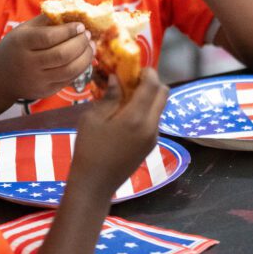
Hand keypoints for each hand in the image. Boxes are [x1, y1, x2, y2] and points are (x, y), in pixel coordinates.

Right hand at [0, 14, 93, 100]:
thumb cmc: (15, 47)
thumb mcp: (24, 30)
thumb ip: (46, 20)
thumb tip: (73, 11)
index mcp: (21, 43)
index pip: (49, 37)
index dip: (68, 31)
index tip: (81, 26)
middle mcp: (28, 63)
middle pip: (62, 55)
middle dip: (80, 43)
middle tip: (88, 35)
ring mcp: (37, 80)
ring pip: (69, 70)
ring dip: (85, 57)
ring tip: (90, 46)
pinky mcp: (45, 91)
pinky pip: (68, 80)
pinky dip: (81, 68)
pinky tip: (84, 58)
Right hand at [69, 68, 168, 194]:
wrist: (95, 185)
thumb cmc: (88, 149)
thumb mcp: (93, 119)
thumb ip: (108, 97)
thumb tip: (116, 79)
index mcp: (136, 118)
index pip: (153, 85)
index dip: (146, 72)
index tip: (133, 68)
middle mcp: (151, 126)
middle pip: (164, 93)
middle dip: (151, 82)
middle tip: (131, 81)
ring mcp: (153, 137)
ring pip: (160, 107)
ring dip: (149, 97)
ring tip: (125, 97)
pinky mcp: (151, 145)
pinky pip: (155, 120)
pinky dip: (146, 110)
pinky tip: (126, 114)